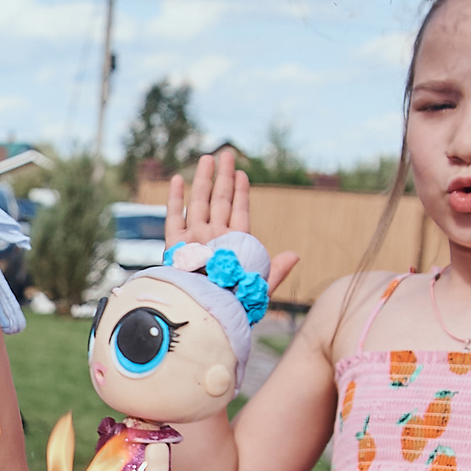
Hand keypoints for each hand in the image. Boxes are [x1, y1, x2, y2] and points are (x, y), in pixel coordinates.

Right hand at [166, 148, 298, 294]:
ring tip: (208, 158)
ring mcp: (194, 240)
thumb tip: (296, 255)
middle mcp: (213, 238)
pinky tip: (178, 180)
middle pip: (220, 200)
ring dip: (204, 180)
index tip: (243, 174)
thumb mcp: (259, 288)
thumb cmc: (230, 307)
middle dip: (224, 177)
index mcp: (234, 245)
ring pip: (199, 202)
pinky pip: (174, 217)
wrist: (201, 316)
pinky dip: (176, 198)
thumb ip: (275, 270)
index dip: (242, 192)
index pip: (240, 212)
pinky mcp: (175, 246)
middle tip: (226, 154)